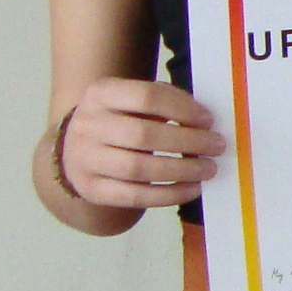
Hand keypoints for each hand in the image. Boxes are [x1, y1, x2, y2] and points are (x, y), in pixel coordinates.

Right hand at [61, 79, 220, 209]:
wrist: (75, 149)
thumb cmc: (118, 119)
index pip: (146, 96)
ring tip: (208, 169)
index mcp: (101, 93)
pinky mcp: (91, 190)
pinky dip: (168, 195)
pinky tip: (192, 189)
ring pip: (138, 168)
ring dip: (181, 170)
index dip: (182, 108)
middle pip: (142, 134)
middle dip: (187, 141)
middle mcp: (88, 125)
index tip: (208, 120)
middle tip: (216, 146)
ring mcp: (85, 160)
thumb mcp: (132, 100)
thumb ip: (165, 101)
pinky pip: (134, 197)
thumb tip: (204, 120)